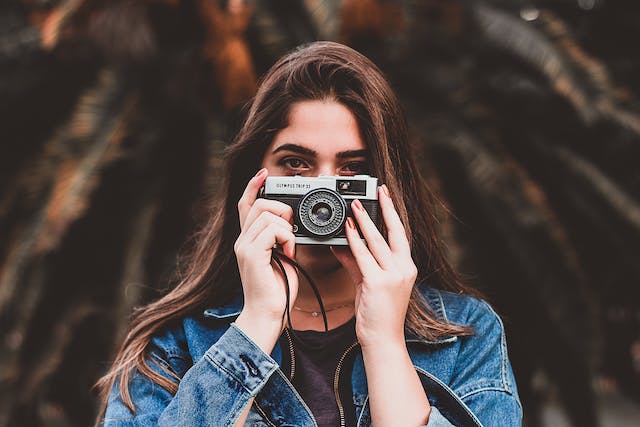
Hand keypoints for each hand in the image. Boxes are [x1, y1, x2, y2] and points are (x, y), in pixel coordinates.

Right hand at [233, 168, 297, 345]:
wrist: (267, 315)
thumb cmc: (276, 291)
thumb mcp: (282, 258)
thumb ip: (280, 240)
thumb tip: (291, 225)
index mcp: (248, 240)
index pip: (246, 205)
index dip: (253, 186)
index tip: (264, 173)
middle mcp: (242, 240)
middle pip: (260, 204)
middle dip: (282, 210)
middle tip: (291, 231)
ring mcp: (244, 246)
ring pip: (268, 215)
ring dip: (287, 228)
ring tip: (289, 248)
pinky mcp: (251, 253)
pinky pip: (273, 229)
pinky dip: (287, 238)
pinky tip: (288, 253)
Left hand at [331, 184, 416, 347]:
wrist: (382, 340)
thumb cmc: (378, 314)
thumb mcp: (368, 283)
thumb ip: (356, 262)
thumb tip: (342, 243)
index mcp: (406, 268)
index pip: (401, 234)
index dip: (393, 213)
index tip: (386, 195)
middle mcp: (404, 269)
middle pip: (394, 232)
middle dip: (384, 208)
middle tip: (375, 190)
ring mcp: (393, 276)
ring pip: (378, 242)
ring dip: (364, 222)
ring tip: (354, 206)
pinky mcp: (379, 283)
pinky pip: (364, 257)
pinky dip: (355, 242)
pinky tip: (347, 230)